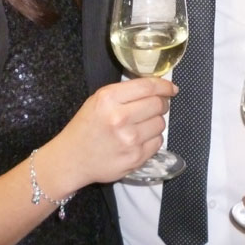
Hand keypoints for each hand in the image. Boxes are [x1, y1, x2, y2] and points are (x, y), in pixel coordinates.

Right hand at [52, 77, 176, 187]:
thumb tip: (157, 89)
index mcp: (108, 99)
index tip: (171, 88)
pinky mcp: (136, 158)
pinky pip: (158, 142)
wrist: (72, 158)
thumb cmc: (86, 126)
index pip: (148, 87)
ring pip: (160, 124)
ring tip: (140, 125)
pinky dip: (152, 139)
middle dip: (161, 104)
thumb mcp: (98, 100)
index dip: (164, 86)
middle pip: (158, 105)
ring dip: (155, 122)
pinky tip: (138, 139)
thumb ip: (125, 92)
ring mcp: (129, 140)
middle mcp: (119, 118)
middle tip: (155, 106)